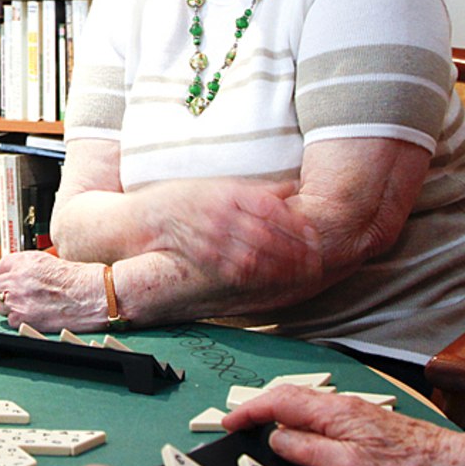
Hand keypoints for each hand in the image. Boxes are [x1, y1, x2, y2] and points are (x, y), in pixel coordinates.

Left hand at [0, 251, 108, 331]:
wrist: (95, 295)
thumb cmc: (81, 279)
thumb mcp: (50, 261)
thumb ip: (29, 267)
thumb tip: (17, 275)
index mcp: (25, 261)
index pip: (1, 268)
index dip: (9, 276)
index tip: (13, 282)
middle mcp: (18, 278)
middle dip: (9, 293)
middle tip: (24, 297)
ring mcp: (19, 298)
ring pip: (2, 305)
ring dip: (13, 307)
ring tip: (31, 307)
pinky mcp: (24, 318)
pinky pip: (11, 321)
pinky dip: (21, 321)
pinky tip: (36, 317)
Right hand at [135, 178, 322, 296]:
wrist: (146, 218)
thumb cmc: (186, 198)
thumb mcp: (221, 184)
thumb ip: (257, 189)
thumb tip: (292, 188)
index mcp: (229, 192)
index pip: (273, 208)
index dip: (298, 223)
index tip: (316, 234)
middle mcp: (222, 214)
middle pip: (269, 234)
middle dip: (297, 250)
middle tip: (319, 260)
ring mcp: (212, 237)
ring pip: (256, 256)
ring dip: (283, 267)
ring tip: (304, 274)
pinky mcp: (204, 258)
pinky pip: (236, 270)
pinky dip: (259, 277)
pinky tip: (275, 281)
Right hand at [224, 386, 464, 465]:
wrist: (449, 463)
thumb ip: (308, 451)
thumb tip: (275, 438)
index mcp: (331, 412)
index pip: (278, 403)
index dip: (249, 411)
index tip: (228, 423)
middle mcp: (338, 403)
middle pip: (286, 395)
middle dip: (257, 406)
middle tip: (237, 425)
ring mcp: (350, 408)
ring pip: (301, 402)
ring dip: (275, 410)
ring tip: (259, 428)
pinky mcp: (360, 418)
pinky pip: (315, 410)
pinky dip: (295, 416)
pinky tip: (297, 432)